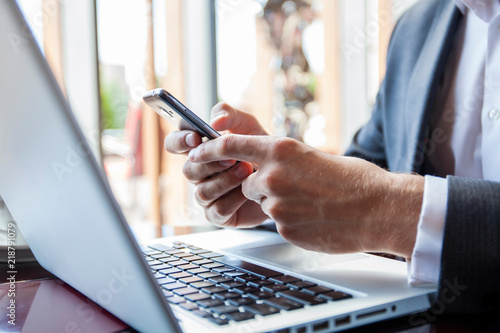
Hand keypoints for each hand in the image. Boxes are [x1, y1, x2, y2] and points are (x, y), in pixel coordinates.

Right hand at [164, 103, 268, 226]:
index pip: (174, 144)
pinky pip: (218, 210)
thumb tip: (214, 122)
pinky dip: (234, 199)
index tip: (195, 138)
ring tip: (246, 170)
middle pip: (188, 170)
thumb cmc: (260, 149)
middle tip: (232, 157)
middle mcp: (199, 174)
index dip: (179, 141)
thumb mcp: (248, 125)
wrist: (283, 176)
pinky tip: (249, 191)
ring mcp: (207, 196)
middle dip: (210, 164)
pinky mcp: (219, 215)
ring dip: (225, 181)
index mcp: (199, 150)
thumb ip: (230, 115)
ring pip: (203, 192)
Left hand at [187, 135, 424, 256]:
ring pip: (263, 205)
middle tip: (295, 189)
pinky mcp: (283, 228)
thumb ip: (284, 161)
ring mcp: (276, 204)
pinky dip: (291, 221)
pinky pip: (277, 223)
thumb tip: (266, 165)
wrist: (378, 209)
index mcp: (281, 149)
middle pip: (248, 183)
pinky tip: (314, 218)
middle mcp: (273, 175)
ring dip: (280, 205)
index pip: (232, 145)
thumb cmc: (354, 180)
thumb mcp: (313, 157)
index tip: (197, 154)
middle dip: (262, 187)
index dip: (210, 150)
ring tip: (311, 204)